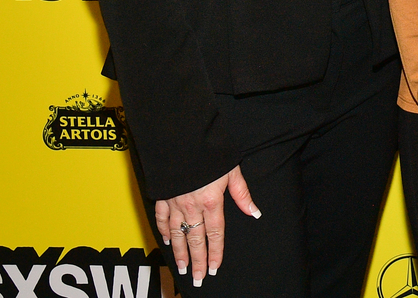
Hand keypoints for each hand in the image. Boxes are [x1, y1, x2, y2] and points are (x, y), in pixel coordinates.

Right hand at [155, 165, 260, 286]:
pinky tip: (167, 242)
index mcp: (212, 201)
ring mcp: (175, 203)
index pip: (215, 234)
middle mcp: (192, 206)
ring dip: (180, 252)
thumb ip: (242, 194)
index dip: (215, 252)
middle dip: (197, 260)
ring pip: (177, 234)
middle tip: (198, 277)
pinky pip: (162, 219)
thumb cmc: (210, 153)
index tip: (214, 267)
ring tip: (183, 267)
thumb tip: (254, 212)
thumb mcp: (232, 171)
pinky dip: (164, 232)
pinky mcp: (163, 197)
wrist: (182, 140)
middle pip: (195, 239)